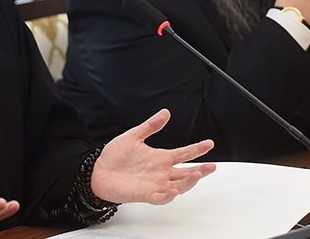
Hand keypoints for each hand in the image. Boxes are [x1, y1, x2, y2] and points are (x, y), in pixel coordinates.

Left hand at [91, 109, 215, 204]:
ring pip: (178, 185)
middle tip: (212, 166)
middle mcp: (161, 172)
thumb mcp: (134, 136)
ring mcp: (155, 184)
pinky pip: (160, 197)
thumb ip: (150, 126)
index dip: (197, 149)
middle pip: (186, 172)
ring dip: (188, 182)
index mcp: (160, 158)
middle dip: (200, 170)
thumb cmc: (114, 156)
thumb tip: (165, 113)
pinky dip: (168, 195)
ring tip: (197, 175)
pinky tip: (174, 191)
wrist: (97, 171)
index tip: (209, 143)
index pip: (184, 154)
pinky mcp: (145, 194)